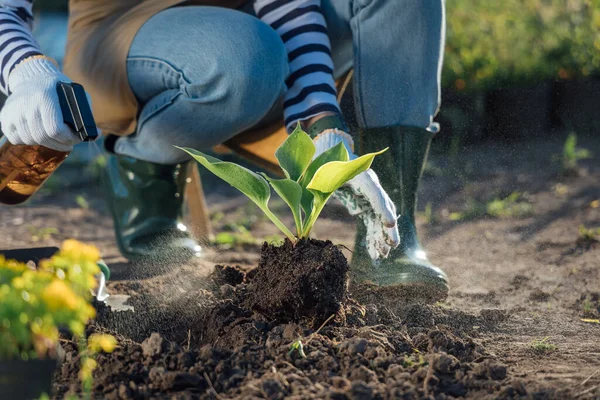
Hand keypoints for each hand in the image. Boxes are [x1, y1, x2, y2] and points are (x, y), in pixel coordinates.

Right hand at [0, 57, 81, 151]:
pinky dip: (27, 141)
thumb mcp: (76, 94)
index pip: (55, 128)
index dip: (67, 139)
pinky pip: (15, 138)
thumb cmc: (60, 88)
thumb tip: (95, 135)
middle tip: (67, 143)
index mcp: (46, 95)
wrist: (32, 76)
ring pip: (29, 139)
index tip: (75, 139)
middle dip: (59, 144)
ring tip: (54, 139)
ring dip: (44, 143)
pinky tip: (38, 135)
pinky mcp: (5, 115)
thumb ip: (86, 113)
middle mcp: (27, 102)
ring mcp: (14, 109)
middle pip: (42, 137)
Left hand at [313, 129, 399, 259]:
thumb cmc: (322, 163)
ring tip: (381, 255)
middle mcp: (369, 185)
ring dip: (381, 236)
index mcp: (360, 175)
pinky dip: (374, 235)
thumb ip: (313, 188)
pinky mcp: (365, 203)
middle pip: (383, 207)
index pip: (375, 192)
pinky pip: (372, 220)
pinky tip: (375, 251)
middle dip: (388, 227)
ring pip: (380, 217)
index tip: (390, 224)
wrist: (329, 153)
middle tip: (391, 245)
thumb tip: (303, 204)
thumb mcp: (318, 174)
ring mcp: (369, 195)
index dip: (383, 209)